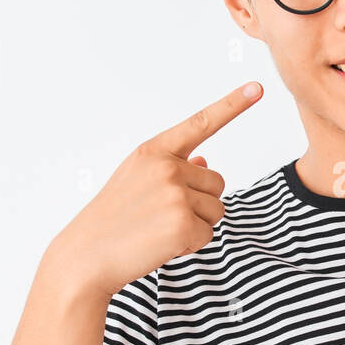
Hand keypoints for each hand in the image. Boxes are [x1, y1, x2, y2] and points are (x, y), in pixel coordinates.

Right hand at [50, 81, 263, 298]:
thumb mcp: (137, 180)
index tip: (256, 88)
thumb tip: (205, 163)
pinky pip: (208, 234)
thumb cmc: (113, 219)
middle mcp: (166, 167)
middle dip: (200, 202)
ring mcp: (175, 194)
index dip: (232, 105)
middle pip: (218, 182)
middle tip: (162, 215)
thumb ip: (172, 167)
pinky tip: (161, 244)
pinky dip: (191, 245)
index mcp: (154, 151)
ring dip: (196, 224)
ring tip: (159, 229)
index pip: (201, 124)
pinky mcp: (182, 223)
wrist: (87, 255)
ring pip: (216, 209)